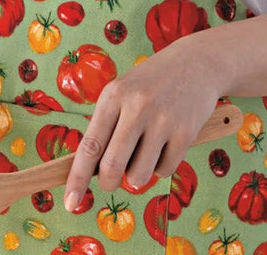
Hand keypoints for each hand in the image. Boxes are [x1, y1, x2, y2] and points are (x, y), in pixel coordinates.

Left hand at [62, 35, 220, 211]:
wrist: (196, 63)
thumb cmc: (150, 83)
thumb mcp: (122, 92)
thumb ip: (107, 127)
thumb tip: (91, 171)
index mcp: (113, 95)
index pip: (90, 145)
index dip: (78, 178)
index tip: (70, 203)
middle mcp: (136, 106)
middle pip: (112, 166)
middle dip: (109, 182)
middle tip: (112, 178)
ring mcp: (163, 120)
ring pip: (139, 176)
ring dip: (138, 174)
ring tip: (145, 150)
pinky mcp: (186, 132)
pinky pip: (165, 171)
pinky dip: (161, 165)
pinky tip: (166, 143)